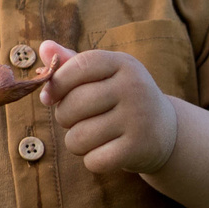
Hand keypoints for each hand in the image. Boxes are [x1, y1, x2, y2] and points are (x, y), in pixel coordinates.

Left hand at [39, 38, 178, 174]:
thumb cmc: (122, 98)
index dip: (56, 83)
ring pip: (78, 137)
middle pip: (73, 104)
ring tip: (91, 136)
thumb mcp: (105, 75)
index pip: (79, 66)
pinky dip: (92, 160)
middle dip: (64, 117)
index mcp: (123, 64)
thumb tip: (44, 47)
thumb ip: (73, 62)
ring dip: (76, 142)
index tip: (49, 97)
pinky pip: (94, 160)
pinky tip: (105, 152)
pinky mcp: (137, 148)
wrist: (165, 130)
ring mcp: (137, 119)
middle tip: (76, 120)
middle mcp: (133, 88)